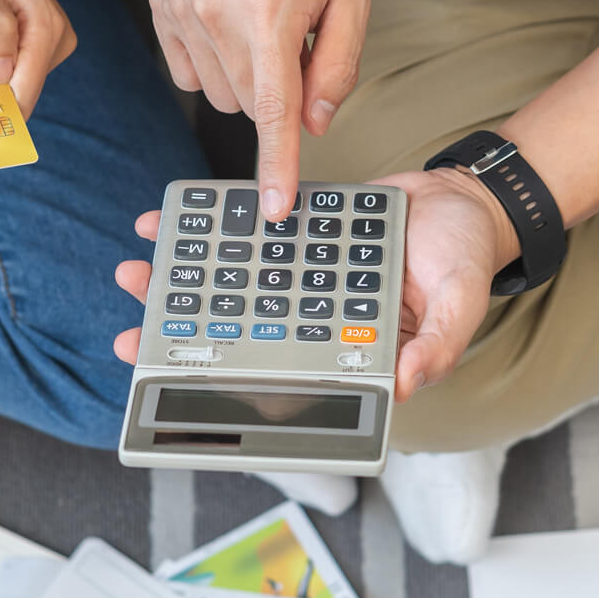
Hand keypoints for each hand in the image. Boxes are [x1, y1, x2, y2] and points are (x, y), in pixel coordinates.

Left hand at [111, 169, 517, 401]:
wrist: (463, 198)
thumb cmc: (468, 258)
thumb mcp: (463, 302)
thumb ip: (438, 346)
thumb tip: (404, 385)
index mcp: (350, 355)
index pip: (285, 389)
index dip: (231, 399)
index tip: (182, 393)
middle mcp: (314, 326)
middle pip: (237, 345)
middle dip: (181, 344)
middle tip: (131, 337)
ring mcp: (297, 285)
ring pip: (228, 295)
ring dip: (179, 289)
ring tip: (135, 274)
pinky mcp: (290, 243)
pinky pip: (241, 244)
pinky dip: (204, 235)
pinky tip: (166, 224)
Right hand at [152, 0, 369, 219]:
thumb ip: (336, 65)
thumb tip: (315, 125)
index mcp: (269, 11)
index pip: (272, 110)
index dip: (276, 166)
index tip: (272, 209)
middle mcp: (215, 13)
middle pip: (246, 106)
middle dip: (274, 92)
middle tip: (291, 42)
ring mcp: (180, 10)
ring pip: (215, 93)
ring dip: (242, 78)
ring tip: (260, 23)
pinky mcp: (160, 7)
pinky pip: (186, 72)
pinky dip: (211, 63)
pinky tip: (228, 24)